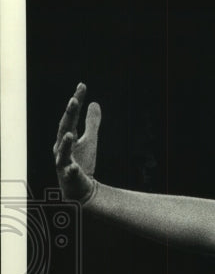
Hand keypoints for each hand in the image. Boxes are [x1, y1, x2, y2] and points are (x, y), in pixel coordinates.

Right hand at [54, 83, 101, 202]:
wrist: (79, 187)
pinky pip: (69, 173)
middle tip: (74, 100)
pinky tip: (74, 167)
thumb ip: (91, 122)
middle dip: (68, 115)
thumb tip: (94, 102)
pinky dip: (71, 170)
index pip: (70, 116)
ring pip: (62, 152)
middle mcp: (61, 148)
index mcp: (66, 137)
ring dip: (65, 143)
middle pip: (64, 128)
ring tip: (70, 133)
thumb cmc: (82, 162)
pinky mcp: (68, 177)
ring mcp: (63, 163)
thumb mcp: (89, 139)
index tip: (82, 85)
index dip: (76, 101)